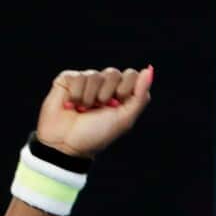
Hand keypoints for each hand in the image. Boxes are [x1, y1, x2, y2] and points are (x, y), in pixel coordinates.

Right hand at [34, 66, 153, 158]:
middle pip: (113, 73)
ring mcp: (85, 80)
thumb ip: (139, 96)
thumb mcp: (124, 119)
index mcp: (120, 93)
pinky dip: (76, 95)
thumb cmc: (96, 134)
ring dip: (89, 99)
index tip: (116, 106)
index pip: (131, 75)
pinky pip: (77, 76)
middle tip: (98, 109)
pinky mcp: (68, 79)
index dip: (125, 90)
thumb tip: (148, 70)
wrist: (67, 145)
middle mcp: (104, 84)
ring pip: (94, 75)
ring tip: (83, 110)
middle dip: (106, 95)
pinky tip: (71, 105)